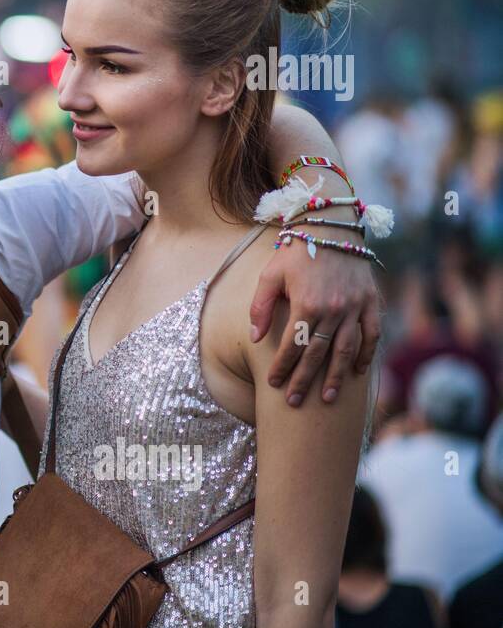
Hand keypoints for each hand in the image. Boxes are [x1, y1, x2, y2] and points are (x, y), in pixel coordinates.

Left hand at [248, 235, 379, 406]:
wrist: (331, 226)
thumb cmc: (295, 251)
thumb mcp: (269, 275)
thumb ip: (261, 308)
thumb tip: (254, 338)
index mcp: (307, 304)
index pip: (293, 345)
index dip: (283, 366)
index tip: (274, 384)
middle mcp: (335, 309)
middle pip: (319, 354)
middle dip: (305, 380)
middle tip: (294, 402)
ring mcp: (357, 307)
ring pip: (347, 350)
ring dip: (337, 376)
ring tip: (328, 399)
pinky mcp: (372, 301)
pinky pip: (372, 334)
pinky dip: (367, 354)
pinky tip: (357, 371)